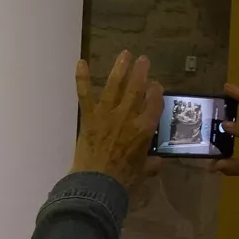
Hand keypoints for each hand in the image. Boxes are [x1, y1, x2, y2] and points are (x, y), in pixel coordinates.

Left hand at [72, 50, 163, 187]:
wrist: (97, 183)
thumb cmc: (122, 179)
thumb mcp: (141, 171)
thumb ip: (150, 164)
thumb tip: (158, 163)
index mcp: (144, 129)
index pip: (154, 104)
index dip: (156, 92)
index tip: (156, 85)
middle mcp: (127, 116)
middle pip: (137, 89)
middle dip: (141, 73)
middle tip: (143, 59)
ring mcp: (107, 114)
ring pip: (115, 86)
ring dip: (120, 69)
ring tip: (125, 54)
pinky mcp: (89, 116)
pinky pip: (85, 94)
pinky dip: (82, 78)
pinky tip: (80, 63)